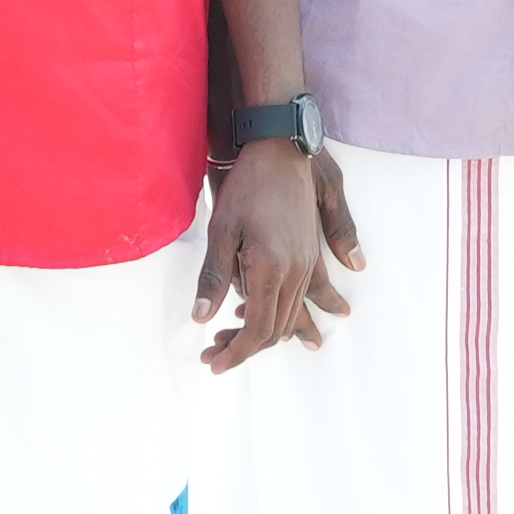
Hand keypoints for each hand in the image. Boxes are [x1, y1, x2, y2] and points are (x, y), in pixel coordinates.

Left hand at [201, 134, 357, 375]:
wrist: (281, 150)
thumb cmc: (247, 186)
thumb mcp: (221, 230)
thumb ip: (214, 276)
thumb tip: (202, 318)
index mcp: (272, 268)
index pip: (259, 329)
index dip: (237, 352)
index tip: (215, 363)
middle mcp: (297, 271)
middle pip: (277, 329)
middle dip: (246, 347)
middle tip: (214, 354)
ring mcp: (308, 262)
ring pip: (292, 315)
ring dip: (266, 334)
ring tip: (236, 341)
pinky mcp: (311, 252)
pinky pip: (303, 296)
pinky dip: (286, 314)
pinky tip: (272, 319)